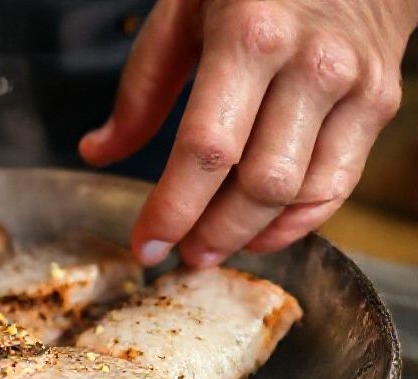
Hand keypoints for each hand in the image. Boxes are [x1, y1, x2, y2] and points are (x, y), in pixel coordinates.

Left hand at [80, 0, 417, 266]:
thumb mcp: (183, 9)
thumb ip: (141, 86)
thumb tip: (98, 150)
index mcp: (248, 36)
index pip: (206, 150)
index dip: (172, 209)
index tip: (146, 243)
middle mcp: (308, 64)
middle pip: (258, 184)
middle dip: (211, 233)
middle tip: (179, 254)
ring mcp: (352, 86)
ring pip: (299, 194)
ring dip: (249, 235)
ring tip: (211, 247)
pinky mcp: (379, 103)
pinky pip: (337, 185)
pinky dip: (296, 222)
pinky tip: (259, 232)